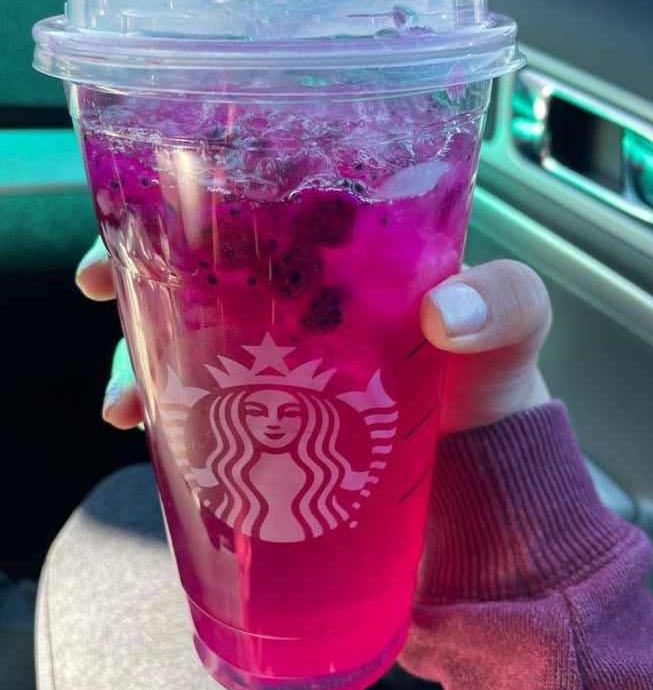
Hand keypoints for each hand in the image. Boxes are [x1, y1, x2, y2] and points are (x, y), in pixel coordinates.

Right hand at [76, 239, 550, 432]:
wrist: (483, 495)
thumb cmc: (493, 396)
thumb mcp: (515, 335)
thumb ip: (509, 304)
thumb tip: (446, 311)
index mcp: (347, 257)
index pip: (264, 205)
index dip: (203, 194)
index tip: (149, 200)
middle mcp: (301, 301)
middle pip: (203, 267)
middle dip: (143, 267)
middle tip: (100, 282)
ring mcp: (276, 363)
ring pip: (185, 336)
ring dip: (138, 352)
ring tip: (125, 394)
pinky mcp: (264, 422)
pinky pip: (196, 404)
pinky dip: (161, 412)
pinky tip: (140, 429)